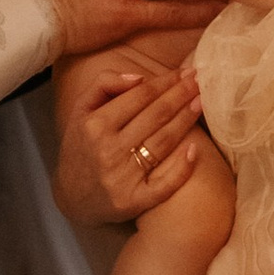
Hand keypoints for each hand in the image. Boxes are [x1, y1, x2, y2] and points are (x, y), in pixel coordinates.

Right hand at [57, 63, 206, 224]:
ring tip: (201, 103)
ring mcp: (121, 178)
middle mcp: (108, 150)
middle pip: (155, 116)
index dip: (165, 82)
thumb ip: (104, 84)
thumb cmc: (83, 146)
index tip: (184, 72)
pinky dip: (182, 168)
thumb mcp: (81, 110)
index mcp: (95, 125)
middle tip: (199, 81)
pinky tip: (196, 150)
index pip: (140, 97)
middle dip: (180, 95)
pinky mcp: (132, 202)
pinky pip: (163, 185)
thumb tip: (139, 78)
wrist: (72, 195)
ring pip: (162, 143)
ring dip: (186, 121)